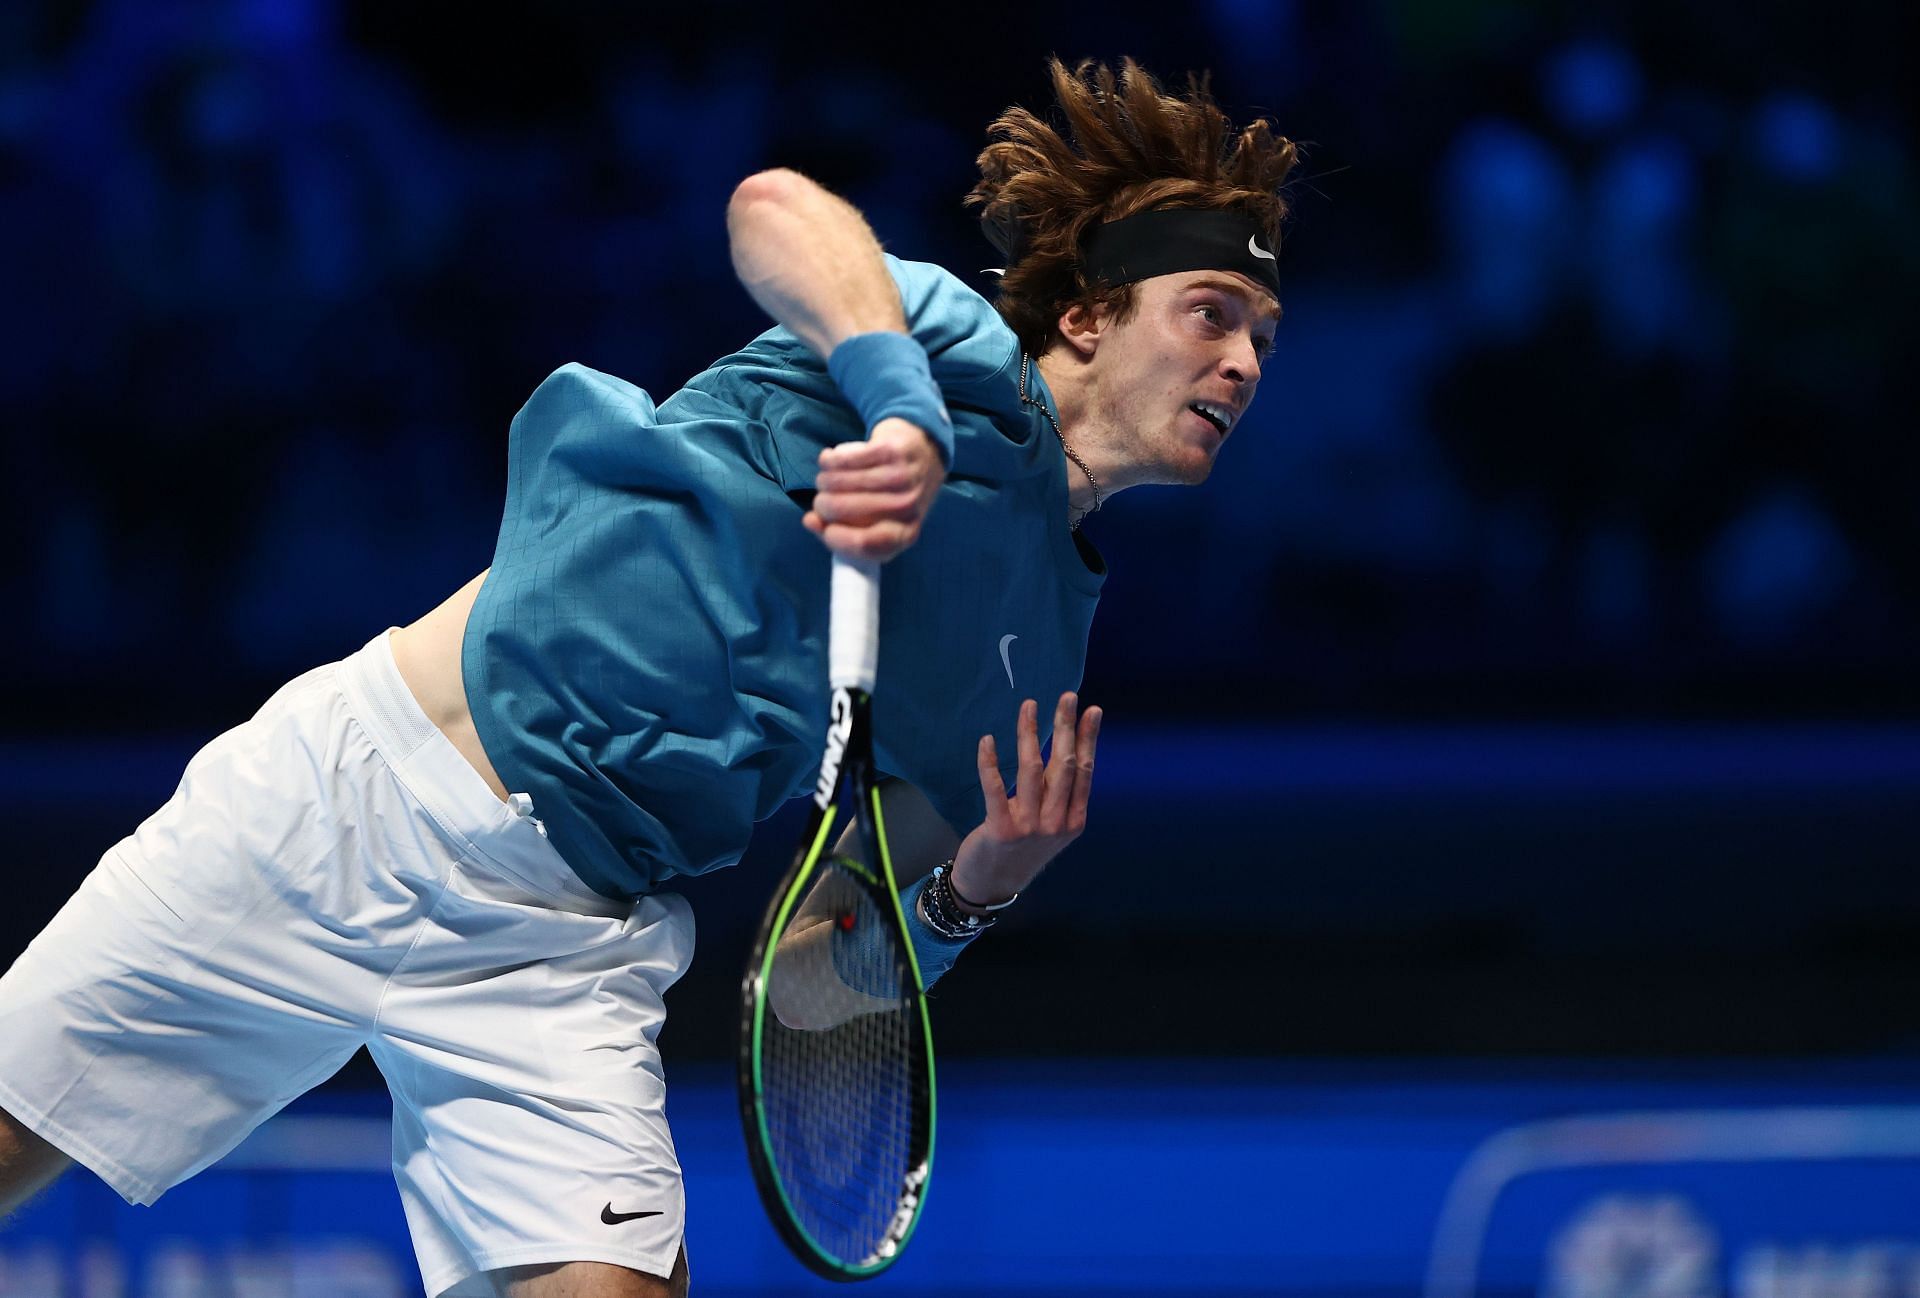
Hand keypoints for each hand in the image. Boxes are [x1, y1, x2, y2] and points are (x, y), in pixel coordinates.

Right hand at [802, 417, 945, 561]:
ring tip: (826, 481)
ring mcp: (902, 477)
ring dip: (823, 481)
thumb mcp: (875, 522)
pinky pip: (843, 459)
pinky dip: (830, 460)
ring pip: (840, 481)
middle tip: (822, 499)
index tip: (820, 525)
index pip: (864, 543)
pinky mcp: (892, 450)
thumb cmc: (891, 495)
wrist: (923, 453)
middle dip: (822, 504)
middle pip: (844, 509)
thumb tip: (810, 522)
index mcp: (906, 534)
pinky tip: (829, 461)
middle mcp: (907, 507)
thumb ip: (839, 530)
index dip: (834, 538)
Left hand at [950, 693, 1102, 910]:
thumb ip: (1060, 796)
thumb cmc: (1023, 849)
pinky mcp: (1001, 829)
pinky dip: (990, 763)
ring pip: (1032, 771)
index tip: (1092, 710)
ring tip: (1029, 706)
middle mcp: (1056, 823)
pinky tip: (988, 740)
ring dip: (1030, 734)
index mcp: (1074, 819)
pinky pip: (995, 789)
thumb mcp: (1053, 827)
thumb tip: (1067, 750)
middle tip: (1067, 697)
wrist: (993, 885)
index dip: (1088, 739)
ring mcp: (1030, 827)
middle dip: (1066, 727)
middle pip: (1063, 765)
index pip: (1084, 771)